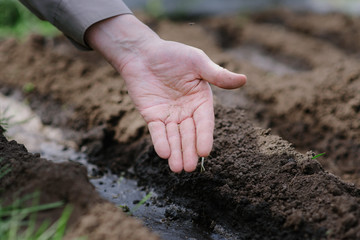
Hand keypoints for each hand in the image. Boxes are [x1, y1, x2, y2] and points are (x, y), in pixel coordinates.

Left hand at [85, 14, 245, 171]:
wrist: (142, 53)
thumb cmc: (172, 55)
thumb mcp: (197, 62)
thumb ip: (217, 74)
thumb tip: (244, 80)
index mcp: (201, 100)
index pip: (204, 122)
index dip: (204, 137)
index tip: (204, 152)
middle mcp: (187, 111)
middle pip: (189, 134)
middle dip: (188, 151)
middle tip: (188, 167)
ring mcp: (169, 115)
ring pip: (174, 137)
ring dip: (175, 152)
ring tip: (177, 169)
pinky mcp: (152, 116)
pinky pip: (157, 131)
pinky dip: (160, 142)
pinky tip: (163, 154)